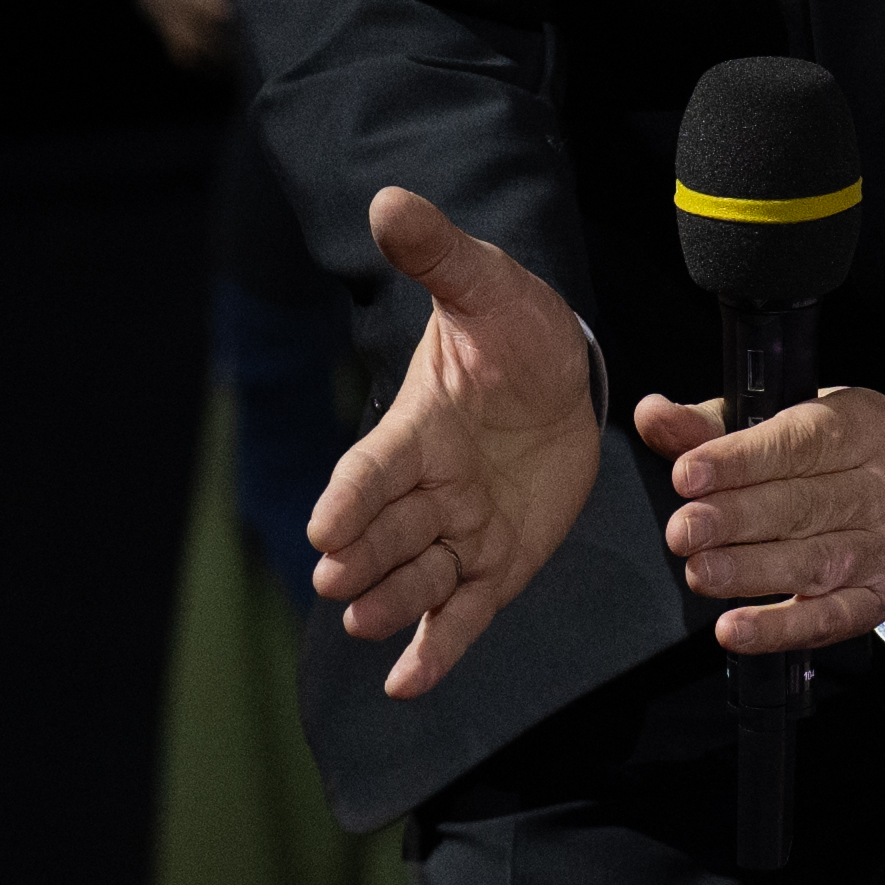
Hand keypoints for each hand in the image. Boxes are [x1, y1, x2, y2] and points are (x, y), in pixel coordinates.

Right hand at [298, 187, 604, 698]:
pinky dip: (434, 648)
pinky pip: (463, 612)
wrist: (559, 372)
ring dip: (391, 603)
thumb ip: (439, 256)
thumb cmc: (513, 328)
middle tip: (336, 583)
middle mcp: (427, 490)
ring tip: (366, 626)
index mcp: (415, 430)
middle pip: (384, 534)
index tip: (324, 526)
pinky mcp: (497, 563)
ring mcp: (460, 531)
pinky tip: (407, 683)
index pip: (371, 470)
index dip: (350, 498)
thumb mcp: (486, 285)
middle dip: (360, 559)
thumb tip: (390, 201)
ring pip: (417, 578)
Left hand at [640, 383, 884, 656]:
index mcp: (860, 427)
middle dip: (736, 520)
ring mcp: (881, 548)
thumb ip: (711, 424)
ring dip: (751, 571)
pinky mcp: (873, 600)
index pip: (799, 443)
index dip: (740, 461)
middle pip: (804, 506)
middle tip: (683, 531)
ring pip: (814, 563)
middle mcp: (880, 487)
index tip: (687, 475)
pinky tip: (736, 629)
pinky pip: (827, 619)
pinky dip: (779, 628)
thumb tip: (653, 416)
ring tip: (699, 572)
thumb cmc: (829, 456)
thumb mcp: (781, 422)